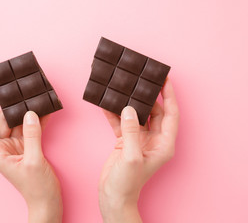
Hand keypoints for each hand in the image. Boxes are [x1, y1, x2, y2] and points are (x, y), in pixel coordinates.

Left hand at [0, 85, 61, 222]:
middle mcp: (3, 147)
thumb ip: (32, 135)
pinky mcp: (27, 147)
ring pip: (18, 123)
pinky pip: (30, 129)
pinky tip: (45, 111)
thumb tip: (30, 113)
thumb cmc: (36, 188)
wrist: (48, 202)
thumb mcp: (33, 160)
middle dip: (12, 105)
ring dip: (27, 112)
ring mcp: (16, 147)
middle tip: (20, 89)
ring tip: (35, 97)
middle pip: (3, 120)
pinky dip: (37, 121)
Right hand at [99, 78, 178, 222]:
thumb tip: (129, 109)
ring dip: (129, 104)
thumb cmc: (127, 183)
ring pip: (136, 115)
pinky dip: (114, 114)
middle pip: (154, 112)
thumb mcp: (131, 156)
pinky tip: (106, 105)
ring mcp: (139, 140)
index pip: (170, 114)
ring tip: (123, 89)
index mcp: (163, 144)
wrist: (113, 196)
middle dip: (147, 97)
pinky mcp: (125, 141)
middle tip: (140, 81)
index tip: (165, 80)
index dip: (169, 96)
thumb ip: (131, 131)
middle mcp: (154, 140)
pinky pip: (121, 123)